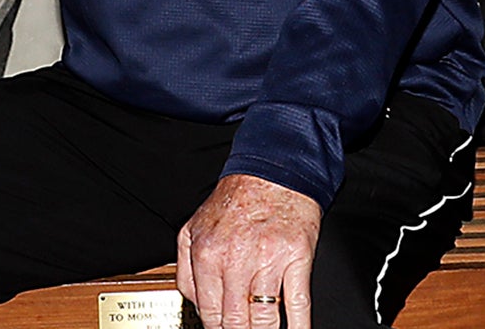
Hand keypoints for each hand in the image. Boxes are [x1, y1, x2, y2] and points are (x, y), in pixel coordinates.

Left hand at [176, 174, 320, 328]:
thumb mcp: (195, 228)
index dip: (217, 328)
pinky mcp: (296, 258)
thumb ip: (187, 269)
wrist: (273, 172)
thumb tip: (195, 305)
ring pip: (264, 320)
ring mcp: (268, 261)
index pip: (209, 314)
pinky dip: (297, 327)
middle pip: (235, 322)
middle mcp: (236, 259)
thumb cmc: (237, 200)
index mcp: (208, 254)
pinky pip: (298, 305)